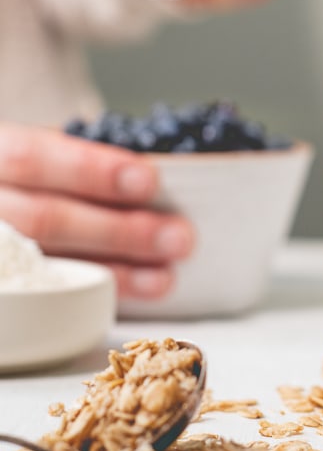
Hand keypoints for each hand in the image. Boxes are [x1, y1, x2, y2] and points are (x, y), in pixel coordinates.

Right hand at [0, 125, 193, 298]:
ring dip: (113, 271)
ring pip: (44, 267)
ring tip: (165, 275)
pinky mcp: (2, 289)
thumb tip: (150, 180)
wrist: (1, 198)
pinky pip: (43, 298)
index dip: (91, 170)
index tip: (149, 180)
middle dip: (117, 230)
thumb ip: (79, 161)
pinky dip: (92, 293)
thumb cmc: (32, 174)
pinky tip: (132, 291)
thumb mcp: (43, 153)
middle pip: (44, 220)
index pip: (33, 159)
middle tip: (177, 236)